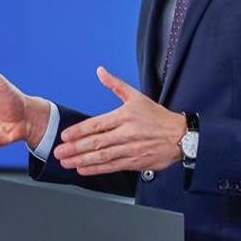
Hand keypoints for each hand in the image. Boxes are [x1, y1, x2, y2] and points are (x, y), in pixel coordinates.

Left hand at [54, 66, 185, 174]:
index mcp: (125, 116)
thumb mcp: (137, 97)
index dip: (79, 131)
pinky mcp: (136, 163)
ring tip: (66, 162)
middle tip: (59, 152)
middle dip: (75, 148)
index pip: (97, 124)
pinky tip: (83, 169)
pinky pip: (112, 166)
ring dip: (82, 160)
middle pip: (97, 142)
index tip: (65, 135)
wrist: (181, 136)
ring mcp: (131, 150)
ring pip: (103, 157)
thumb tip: (100, 71)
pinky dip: (97, 169)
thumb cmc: (158, 117)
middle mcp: (127, 134)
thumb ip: (115, 85)